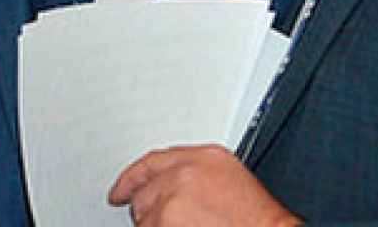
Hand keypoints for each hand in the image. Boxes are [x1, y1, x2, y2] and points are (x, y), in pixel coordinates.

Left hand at [109, 145, 299, 226]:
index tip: (119, 190)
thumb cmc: (257, 219)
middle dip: (151, 211)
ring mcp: (173, 198)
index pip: (153, 162)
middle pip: (145, 192)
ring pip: (144, 218)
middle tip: (170, 224)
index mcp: (203, 157)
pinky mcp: (166, 221)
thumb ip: (196, 176)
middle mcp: (184, 173)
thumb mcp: (229, 180)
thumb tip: (171, 188)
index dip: (132, 178)